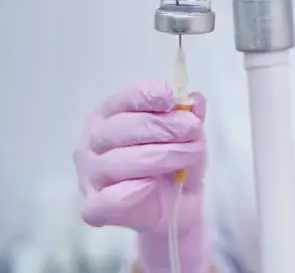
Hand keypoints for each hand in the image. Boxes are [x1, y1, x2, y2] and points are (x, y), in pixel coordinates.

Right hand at [73, 80, 210, 272]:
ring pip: (118, 162)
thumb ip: (191, 116)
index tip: (171, 98)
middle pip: (122, 128)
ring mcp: (90, 174)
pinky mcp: (93, 206)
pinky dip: (131, 191)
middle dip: (162, 126)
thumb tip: (195, 99)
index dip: (147, 96)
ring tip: (189, 155)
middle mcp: (94, 140)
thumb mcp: (189, 135)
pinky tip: (151, 184)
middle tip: (192, 129)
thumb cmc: (174, 161)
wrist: (176, 205)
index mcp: (111, 114)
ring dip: (161, 156)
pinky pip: (107, 200)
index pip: (124, 99)